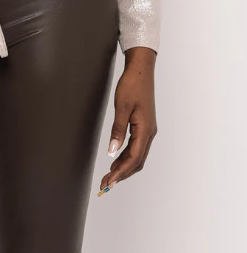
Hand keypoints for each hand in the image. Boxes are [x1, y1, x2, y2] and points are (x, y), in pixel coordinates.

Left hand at [98, 46, 157, 194]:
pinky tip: (116, 158)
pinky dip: (127, 156)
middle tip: (106, 184)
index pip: (133, 158)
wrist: (141, 70)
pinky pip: (137, 147)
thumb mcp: (122, 106)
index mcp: (145, 130)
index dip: (120, 172)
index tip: (108, 181)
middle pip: (137, 161)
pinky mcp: (144, 125)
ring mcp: (148, 130)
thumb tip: (112, 151)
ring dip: (124, 167)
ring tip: (109, 175)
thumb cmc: (132, 85)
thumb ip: (118, 130)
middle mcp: (149, 133)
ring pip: (137, 156)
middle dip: (122, 174)